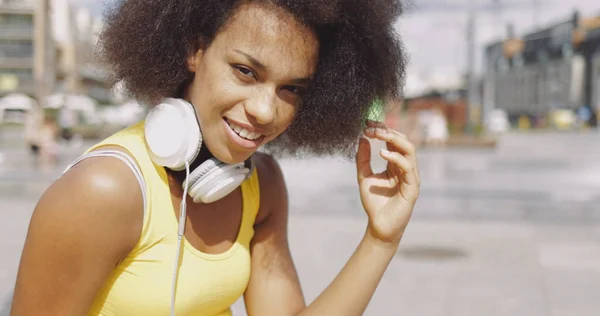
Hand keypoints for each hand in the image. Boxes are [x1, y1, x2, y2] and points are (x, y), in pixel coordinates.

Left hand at [356, 121, 420, 245]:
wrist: (378, 226)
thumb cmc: (374, 203)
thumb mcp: (364, 177)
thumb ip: (363, 159)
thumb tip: (362, 138)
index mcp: (396, 164)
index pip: (393, 141)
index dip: (383, 129)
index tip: (368, 123)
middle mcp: (406, 168)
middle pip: (403, 141)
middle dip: (388, 131)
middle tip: (371, 126)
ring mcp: (411, 177)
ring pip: (409, 150)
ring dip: (393, 139)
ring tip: (377, 134)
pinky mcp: (413, 188)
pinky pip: (408, 167)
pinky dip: (396, 157)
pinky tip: (382, 153)